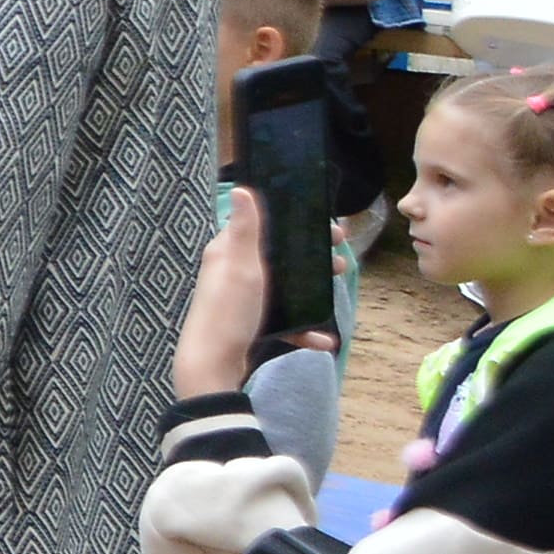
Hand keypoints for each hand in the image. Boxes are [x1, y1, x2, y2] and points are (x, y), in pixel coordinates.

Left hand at [177, 190, 318, 396]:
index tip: (326, 226)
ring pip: (285, 287)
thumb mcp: (239, 264)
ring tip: (338, 282)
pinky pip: (284, 322)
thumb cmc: (228, 310)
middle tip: (339, 257)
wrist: (214, 365)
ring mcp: (243, 299)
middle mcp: (234, 272)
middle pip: (279, 257)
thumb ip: (244, 229)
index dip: (292, 223)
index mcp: (228, 252)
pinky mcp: (251, 324)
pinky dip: (304, 329)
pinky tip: (322, 339)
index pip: (262, 227)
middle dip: (311, 256)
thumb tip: (241, 188)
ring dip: (313, 287)